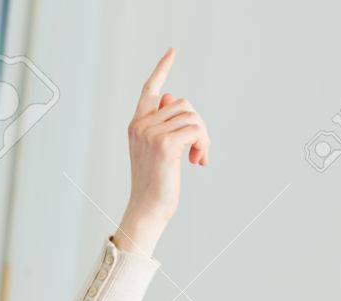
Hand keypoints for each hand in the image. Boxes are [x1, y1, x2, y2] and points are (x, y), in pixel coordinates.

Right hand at [113, 48, 209, 256]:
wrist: (147, 208)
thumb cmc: (155, 184)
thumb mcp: (157, 151)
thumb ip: (164, 125)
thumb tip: (172, 99)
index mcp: (137, 124)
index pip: (150, 89)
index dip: (162, 70)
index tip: (172, 52)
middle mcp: (141, 124)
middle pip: (182, 104)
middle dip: (197, 124)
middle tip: (199, 149)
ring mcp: (151, 133)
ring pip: (192, 117)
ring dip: (203, 137)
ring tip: (198, 158)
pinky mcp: (165, 144)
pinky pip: (196, 130)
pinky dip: (203, 144)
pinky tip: (198, 161)